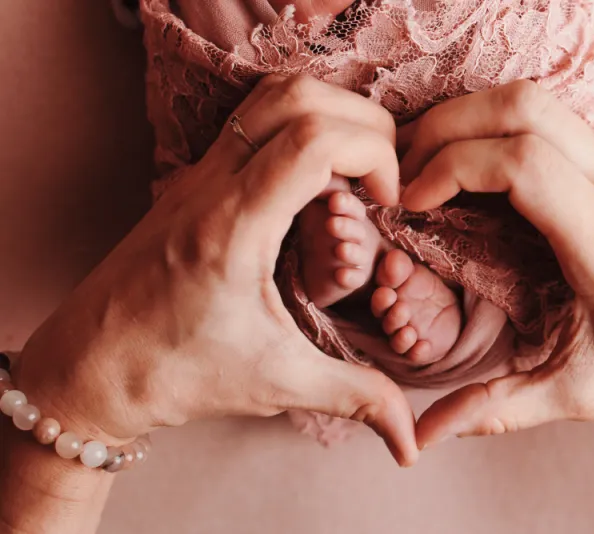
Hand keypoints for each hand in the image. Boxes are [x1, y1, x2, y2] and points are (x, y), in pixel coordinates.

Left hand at [14, 75, 417, 465]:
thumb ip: (355, 398)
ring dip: (327, 115)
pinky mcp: (193, 179)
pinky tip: (314, 185)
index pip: (315, 138)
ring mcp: (197, 174)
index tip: (387, 203)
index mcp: (234, 226)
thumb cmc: (174, 371)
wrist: (91, 365)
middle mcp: (212, 184)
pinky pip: (252, 120)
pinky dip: (298, 127)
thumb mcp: (276, 383)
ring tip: (352, 174)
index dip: (374, 154)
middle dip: (362, 124)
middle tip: (381, 179)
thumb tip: (410, 438)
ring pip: (271, 96)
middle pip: (298, 96)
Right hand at [398, 81, 593, 447]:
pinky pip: (549, 118)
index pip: (522, 162)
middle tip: (406, 169)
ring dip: (469, 117)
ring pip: (535, 100)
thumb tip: (430, 433)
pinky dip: (496, 126)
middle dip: (446, 125)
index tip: (413, 200)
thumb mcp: (584, 392)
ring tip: (430, 161)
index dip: (452, 166)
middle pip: (521, 107)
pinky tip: (476, 169)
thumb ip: (501, 410)